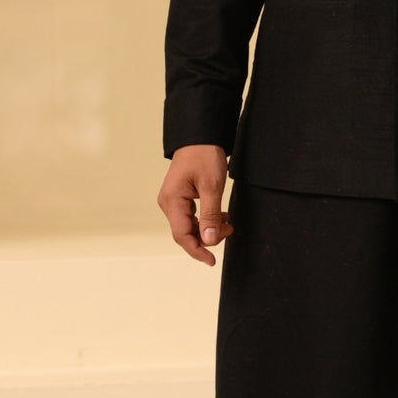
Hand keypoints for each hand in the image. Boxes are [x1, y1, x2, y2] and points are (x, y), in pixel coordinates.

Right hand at [156, 144, 234, 264]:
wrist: (200, 136)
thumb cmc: (204, 155)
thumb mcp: (212, 186)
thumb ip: (210, 215)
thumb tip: (208, 240)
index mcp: (172, 200)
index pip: (182, 235)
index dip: (197, 250)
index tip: (212, 260)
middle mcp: (168, 203)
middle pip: (185, 232)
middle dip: (207, 237)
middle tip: (229, 230)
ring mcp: (173, 200)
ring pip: (190, 225)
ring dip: (209, 228)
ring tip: (228, 223)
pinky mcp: (180, 197)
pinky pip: (192, 216)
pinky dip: (207, 220)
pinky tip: (221, 217)